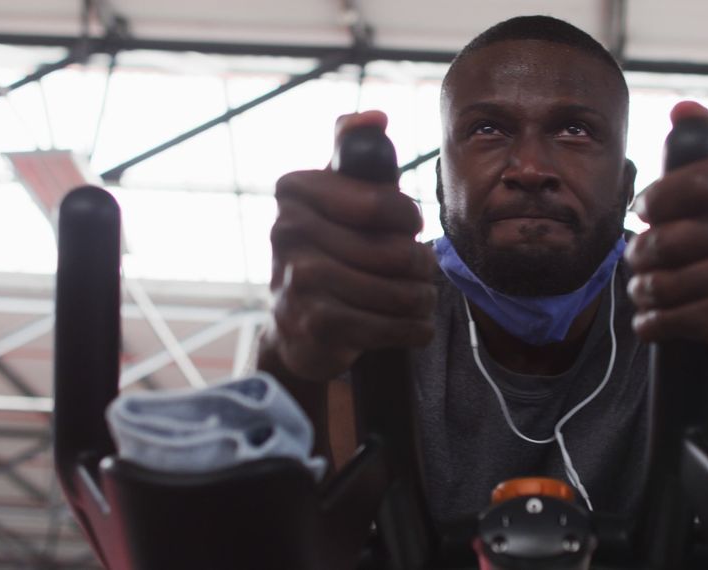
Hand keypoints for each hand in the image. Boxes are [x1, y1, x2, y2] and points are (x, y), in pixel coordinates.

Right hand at [267, 111, 436, 381]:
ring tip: (419, 296)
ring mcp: (296, 280)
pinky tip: (413, 323)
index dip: (409, 218)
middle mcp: (286, 231)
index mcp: (295, 189)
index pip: (383, 202)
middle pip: (397, 251)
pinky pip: (390, 326)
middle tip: (420, 270)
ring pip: (400, 291)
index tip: (408, 226)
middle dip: (421, 265)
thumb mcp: (341, 193)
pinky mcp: (313, 324)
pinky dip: (414, 327)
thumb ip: (357, 150)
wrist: (299, 326)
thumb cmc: (333, 247)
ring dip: (421, 298)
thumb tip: (376, 117)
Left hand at [624, 102, 707, 373]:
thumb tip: (683, 108)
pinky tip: (654, 320)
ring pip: (666, 282)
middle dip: (640, 255)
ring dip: (643, 291)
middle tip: (638, 262)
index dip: (654, 202)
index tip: (643, 213)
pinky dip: (651, 323)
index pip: (691, 183)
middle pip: (671, 238)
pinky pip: (673, 317)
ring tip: (646, 291)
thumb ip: (696, 152)